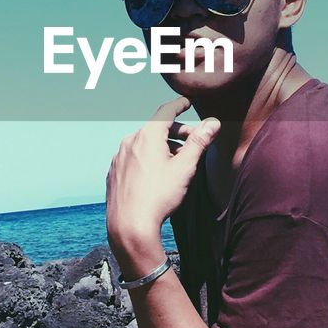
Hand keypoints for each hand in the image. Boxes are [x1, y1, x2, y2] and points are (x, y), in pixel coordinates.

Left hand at [105, 96, 219, 263]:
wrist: (130, 226)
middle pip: (156, 129)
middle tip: (193, 142)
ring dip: (162, 147)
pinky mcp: (114, 172)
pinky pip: (133, 158)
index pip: (165, 112)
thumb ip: (199, 142)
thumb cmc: (159, 196)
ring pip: (144, 144)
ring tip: (177, 161)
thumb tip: (213, 122)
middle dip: (176, 132)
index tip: (187, 102)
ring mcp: (119, 157)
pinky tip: (156, 174)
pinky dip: (147, 158)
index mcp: (147, 136)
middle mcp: (129, 142)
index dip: (179, 105)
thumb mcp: (185, 168)